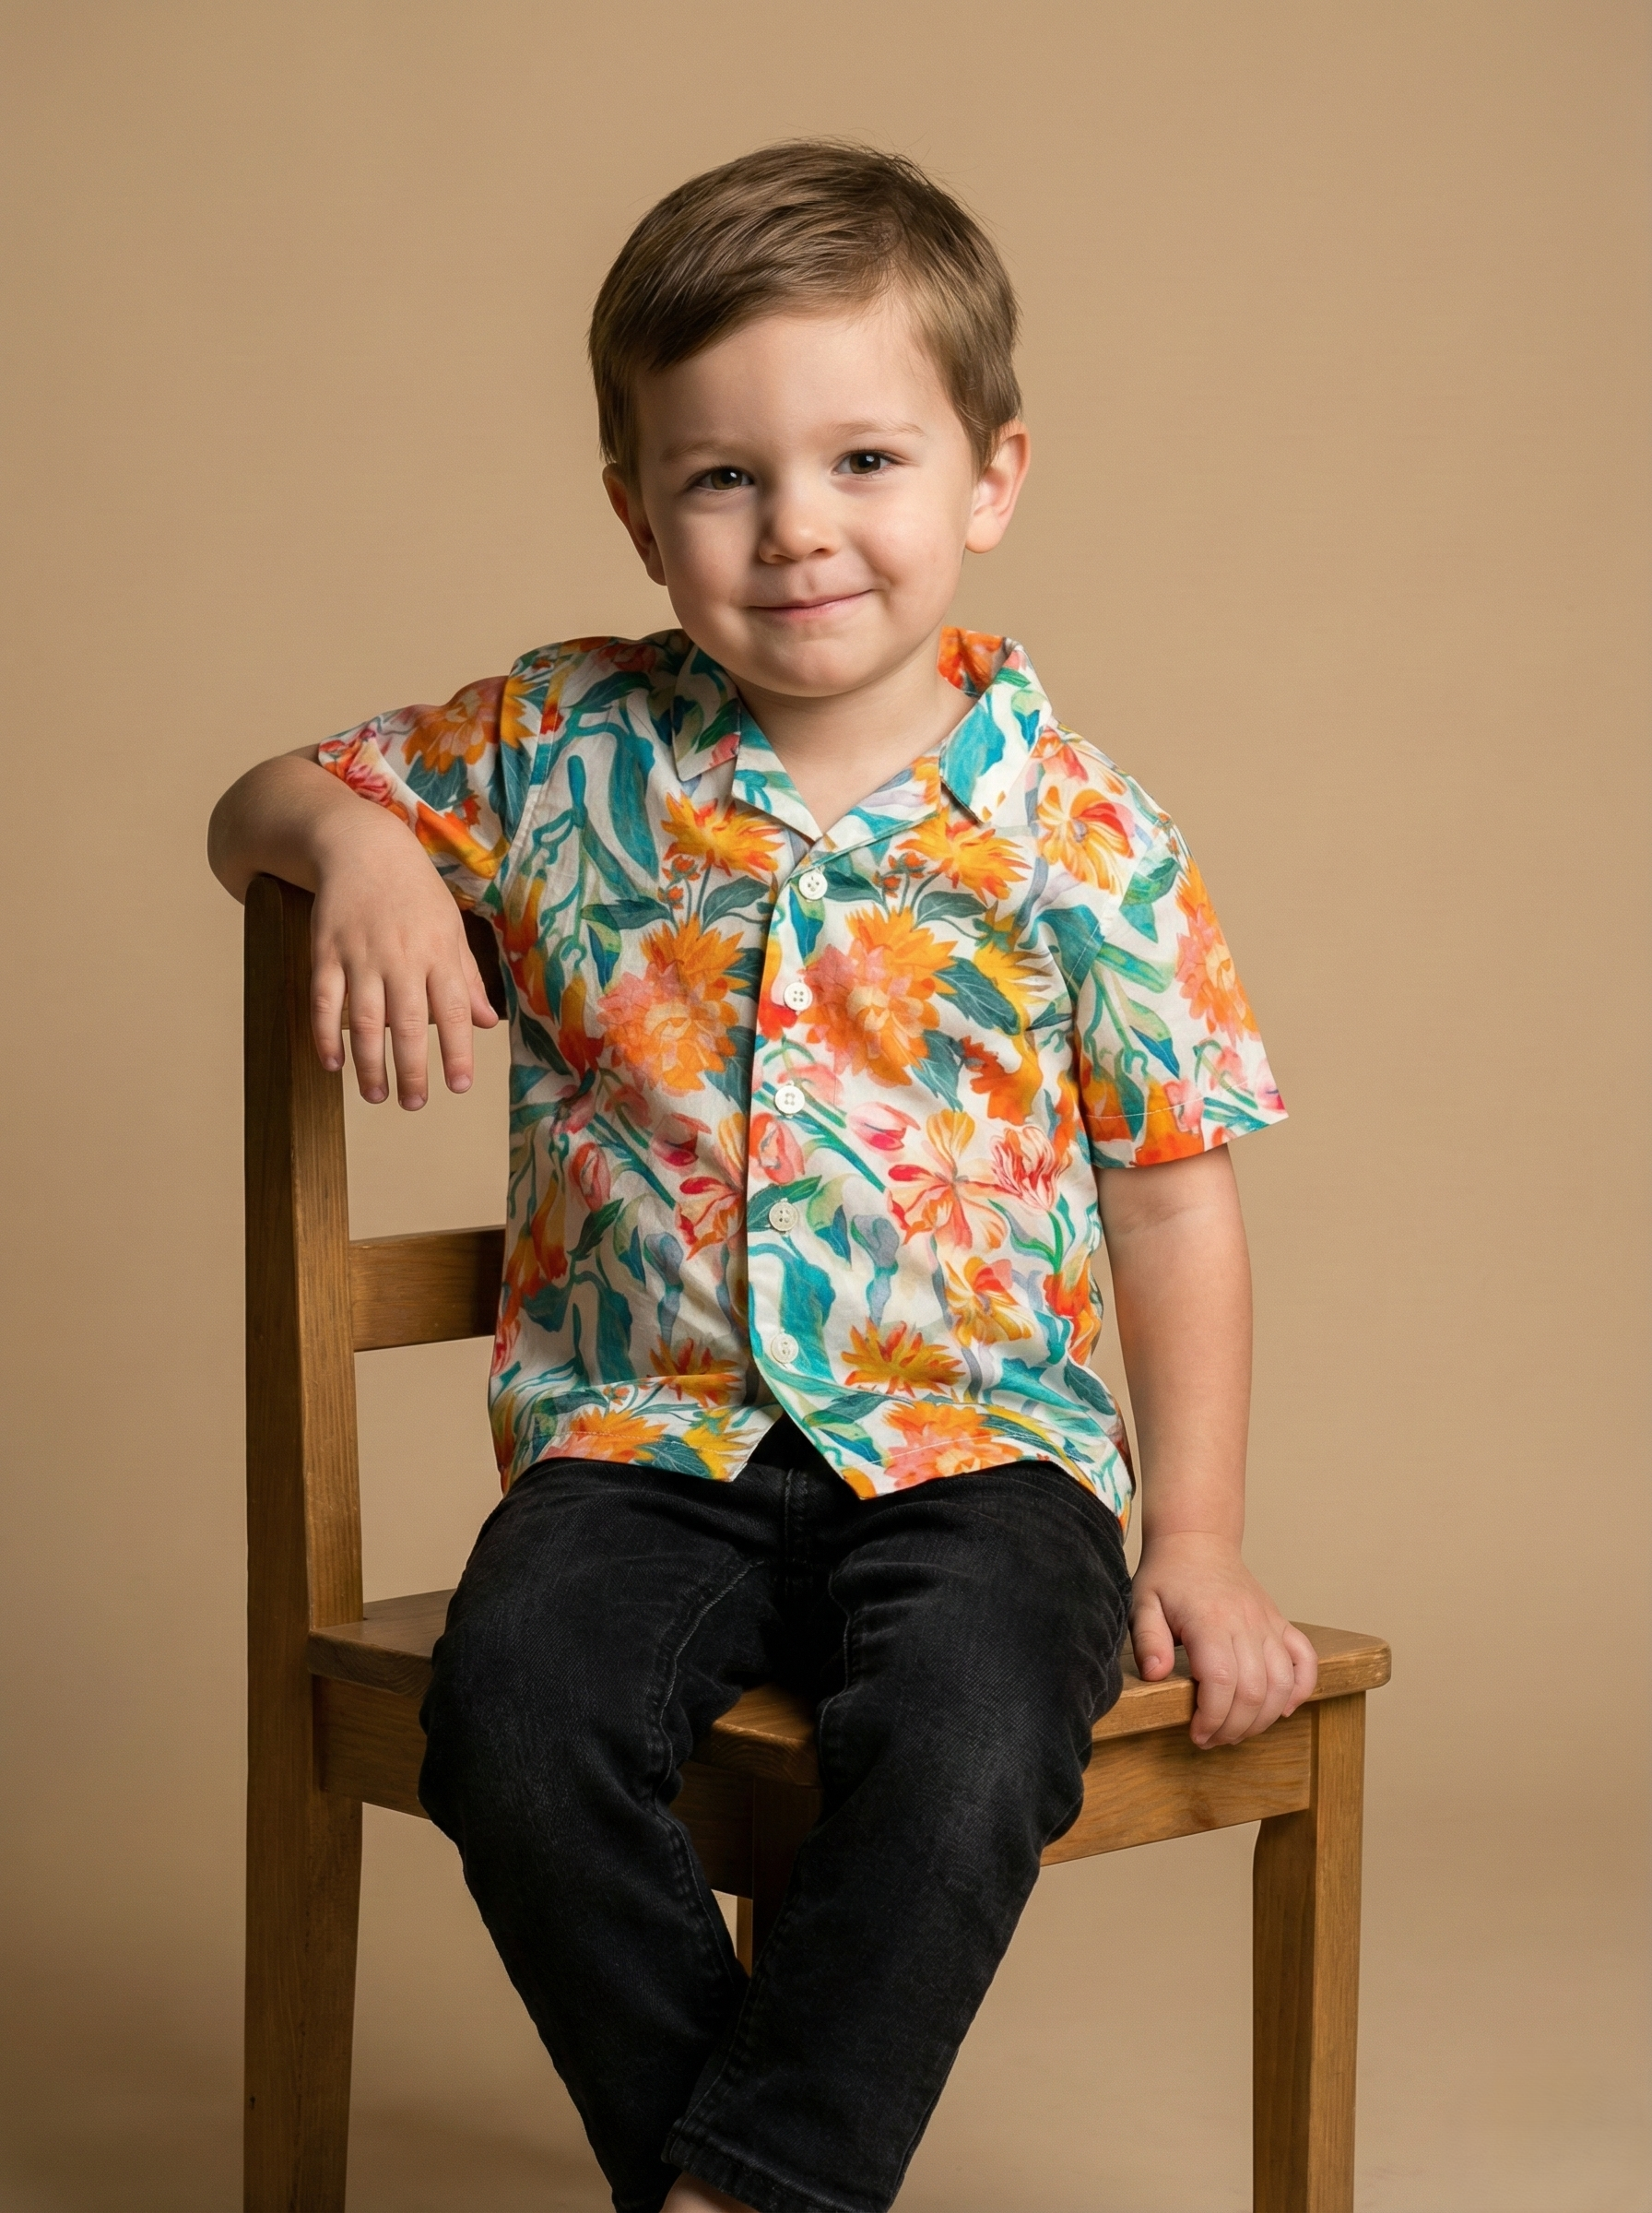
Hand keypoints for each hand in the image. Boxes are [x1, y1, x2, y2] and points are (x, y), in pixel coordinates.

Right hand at [309, 809, 498, 1108]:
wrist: (363, 847)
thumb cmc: (415, 893)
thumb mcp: (451, 928)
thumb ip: (466, 978)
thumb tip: (488, 1024)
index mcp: (440, 952)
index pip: (454, 1011)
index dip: (457, 1051)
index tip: (459, 1086)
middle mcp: (402, 956)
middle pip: (410, 1023)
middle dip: (413, 1069)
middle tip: (414, 1105)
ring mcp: (361, 954)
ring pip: (366, 1019)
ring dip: (370, 1064)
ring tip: (376, 1095)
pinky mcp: (325, 950)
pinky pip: (325, 1001)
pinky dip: (327, 1035)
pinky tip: (333, 1064)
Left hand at [1130, 1531, 1317, 1748]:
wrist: (1198, 1540)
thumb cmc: (1168, 1575)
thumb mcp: (1142, 1603)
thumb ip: (1147, 1640)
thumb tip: (1156, 1675)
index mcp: (1210, 1620)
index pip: (1221, 1683)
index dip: (1212, 1718)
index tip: (1196, 1734)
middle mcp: (1246, 1623)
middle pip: (1254, 1692)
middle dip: (1234, 1727)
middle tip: (1211, 1738)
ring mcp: (1268, 1623)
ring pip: (1283, 1683)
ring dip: (1264, 1718)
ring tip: (1237, 1729)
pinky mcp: (1280, 1623)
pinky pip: (1305, 1660)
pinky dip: (1301, 1690)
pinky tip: (1282, 1709)